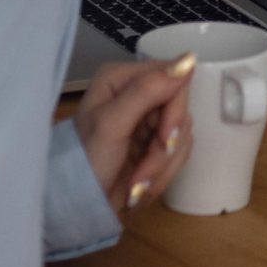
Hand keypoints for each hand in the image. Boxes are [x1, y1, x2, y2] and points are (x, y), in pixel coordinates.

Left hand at [76, 54, 195, 218]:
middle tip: (143, 172)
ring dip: (162, 165)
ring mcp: (147, 120)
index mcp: (122, 78)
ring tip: (136, 183)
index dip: (175, 112)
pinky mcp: (155, 144)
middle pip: (179, 111)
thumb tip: (188, 60)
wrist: (79, 207)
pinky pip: (179, 153)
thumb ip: (146, 91)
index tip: (165, 140)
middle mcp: (137, 93)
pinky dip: (163, 174)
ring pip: (182, 135)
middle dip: (165, 148)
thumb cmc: (87, 162)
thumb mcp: (111, 124)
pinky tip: (141, 185)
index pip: (174, 79)